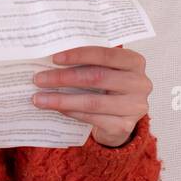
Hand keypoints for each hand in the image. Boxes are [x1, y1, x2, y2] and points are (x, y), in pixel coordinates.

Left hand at [31, 46, 151, 146]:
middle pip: (97, 77)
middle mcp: (140, 83)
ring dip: (62, 99)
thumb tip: (52, 57)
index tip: (55, 58)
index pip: (106, 54)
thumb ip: (89, 61)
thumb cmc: (109, 87)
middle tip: (40, 79)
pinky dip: (72, 112)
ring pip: (93, 101)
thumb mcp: (106, 69)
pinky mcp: (124, 126)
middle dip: (65, 78)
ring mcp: (134, 107)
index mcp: (135, 62)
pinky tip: (56, 109)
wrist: (121, 118)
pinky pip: (92, 118)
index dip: (79, 55)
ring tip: (39, 98)